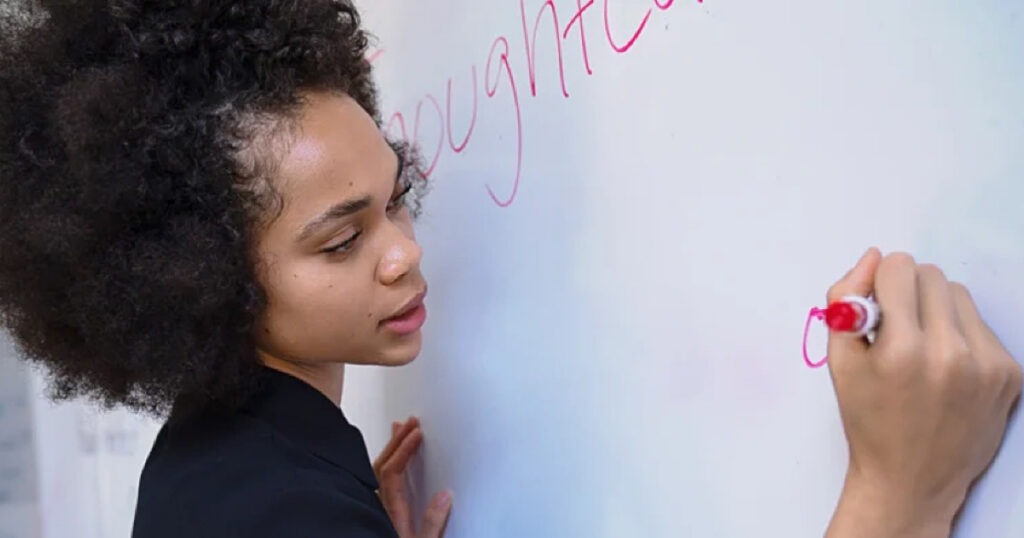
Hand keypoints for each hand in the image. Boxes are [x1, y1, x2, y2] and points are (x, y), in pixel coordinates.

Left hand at [373, 416, 452, 537]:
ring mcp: (376, 514)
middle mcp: (380, 511)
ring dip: (388, 451)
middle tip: (409, 423)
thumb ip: (433, 524)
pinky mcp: (376, 519)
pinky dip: (384, 467)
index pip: (392, 472)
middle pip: (380, 468)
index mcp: (390, 516)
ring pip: (374, 475)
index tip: (416, 433)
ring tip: (398, 433)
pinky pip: (376, 484)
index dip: (403, 450)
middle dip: (396, 442)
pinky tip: (390, 465)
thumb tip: (444, 495)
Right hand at [825, 248, 1021, 536]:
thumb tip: (873, 257)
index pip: (898, 268)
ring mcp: (986, 364)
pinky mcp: (1009, 373)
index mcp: (901, 351)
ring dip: (936, 309)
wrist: (911, 480)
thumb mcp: (838, 362)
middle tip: (896, 326)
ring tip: (921, 346)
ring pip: (958, 294)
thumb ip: (844, 301)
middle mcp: (949, 354)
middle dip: (907, 291)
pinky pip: (981, 324)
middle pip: (930, 274)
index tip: (874, 306)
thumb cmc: (868, 421)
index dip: (879, 282)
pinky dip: (960, 334)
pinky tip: (945, 366)